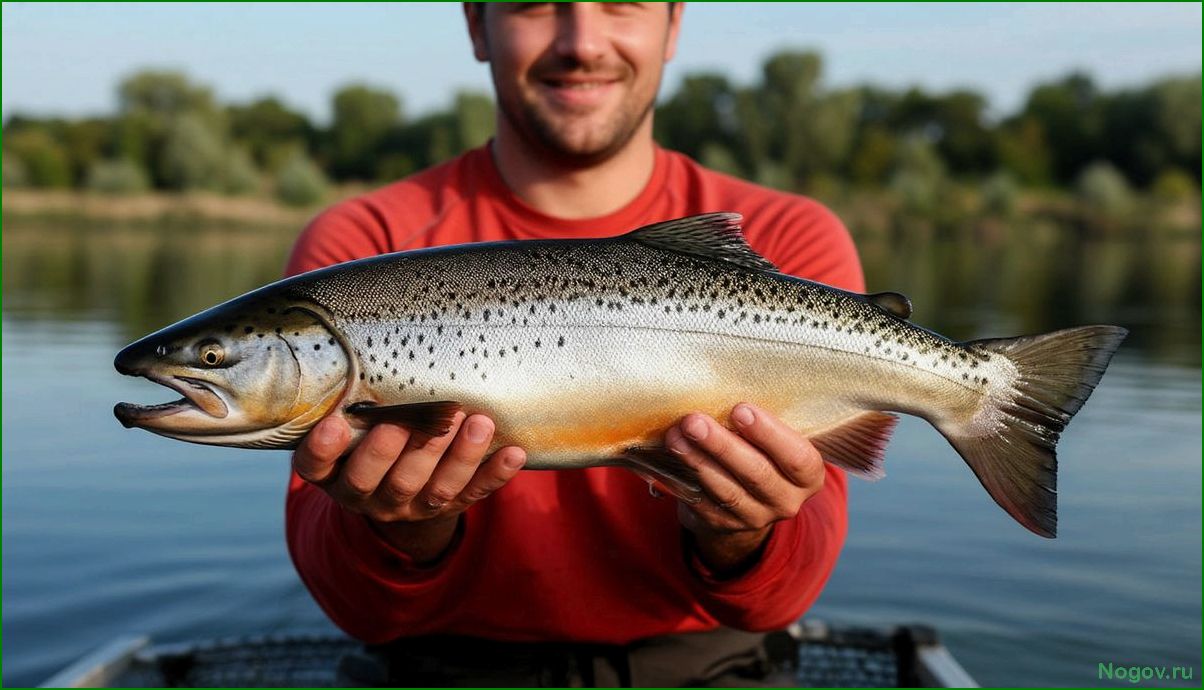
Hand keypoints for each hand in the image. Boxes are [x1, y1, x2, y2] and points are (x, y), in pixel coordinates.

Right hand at [293, 411, 525, 560]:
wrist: (396, 486)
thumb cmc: (368, 433)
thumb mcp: (349, 421)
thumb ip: (354, 397)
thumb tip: (370, 338)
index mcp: (334, 471)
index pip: (316, 466)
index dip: (323, 449)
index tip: (334, 424)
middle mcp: (366, 494)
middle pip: (379, 481)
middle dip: (395, 452)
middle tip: (408, 422)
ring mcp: (409, 506)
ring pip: (432, 490)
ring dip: (457, 457)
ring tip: (477, 422)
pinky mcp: (447, 508)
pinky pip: (473, 494)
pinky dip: (495, 474)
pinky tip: (514, 452)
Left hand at [665, 403, 825, 573]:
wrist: (746, 498)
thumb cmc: (761, 452)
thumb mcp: (773, 439)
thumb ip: (760, 423)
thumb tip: (725, 387)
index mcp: (808, 476)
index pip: (797, 457)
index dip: (769, 434)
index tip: (739, 409)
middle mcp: (786, 500)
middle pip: (756, 473)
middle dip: (722, 445)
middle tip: (694, 421)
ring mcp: (755, 517)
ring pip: (726, 490)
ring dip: (697, 461)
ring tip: (675, 436)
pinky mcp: (724, 525)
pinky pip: (703, 503)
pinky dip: (685, 480)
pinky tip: (671, 458)